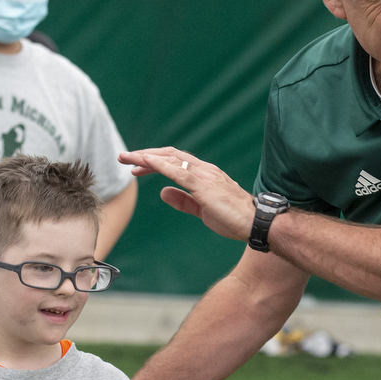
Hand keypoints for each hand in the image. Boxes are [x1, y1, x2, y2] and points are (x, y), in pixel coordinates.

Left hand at [119, 147, 254, 240]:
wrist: (256, 224)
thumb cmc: (234, 218)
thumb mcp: (202, 210)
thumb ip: (183, 201)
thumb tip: (162, 194)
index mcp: (205, 175)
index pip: (175, 161)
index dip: (154, 162)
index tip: (136, 167)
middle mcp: (204, 170)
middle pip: (169, 155)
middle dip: (145, 155)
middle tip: (124, 158)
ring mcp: (205, 175)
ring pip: (171, 159)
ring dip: (146, 157)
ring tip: (127, 159)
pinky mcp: (204, 185)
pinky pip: (178, 171)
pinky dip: (159, 164)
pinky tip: (145, 162)